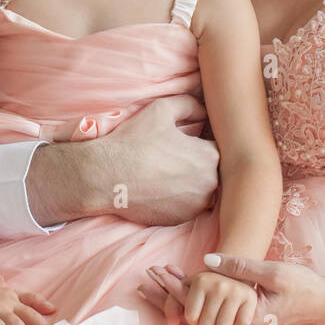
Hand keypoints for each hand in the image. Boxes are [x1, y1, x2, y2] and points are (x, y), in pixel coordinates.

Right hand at [97, 94, 219, 225]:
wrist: (106, 177)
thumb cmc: (133, 142)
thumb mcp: (161, 109)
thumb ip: (190, 104)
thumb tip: (204, 110)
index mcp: (209, 156)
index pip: (219, 147)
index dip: (204, 142)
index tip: (188, 142)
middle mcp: (210, 184)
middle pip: (214, 171)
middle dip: (199, 163)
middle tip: (176, 158)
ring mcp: (196, 205)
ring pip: (204, 190)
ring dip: (193, 183)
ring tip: (169, 173)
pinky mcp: (181, 219)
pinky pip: (189, 206)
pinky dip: (180, 199)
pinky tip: (162, 188)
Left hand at [138, 254, 324, 324]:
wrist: (322, 301)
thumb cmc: (301, 285)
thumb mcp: (272, 271)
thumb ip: (240, 267)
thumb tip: (207, 260)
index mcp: (244, 318)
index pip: (200, 307)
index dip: (175, 289)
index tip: (155, 274)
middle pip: (194, 314)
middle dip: (171, 295)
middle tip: (147, 276)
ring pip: (202, 315)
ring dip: (182, 298)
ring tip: (157, 280)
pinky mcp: (243, 322)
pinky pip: (213, 312)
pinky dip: (198, 300)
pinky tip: (185, 286)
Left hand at [180, 270, 257, 324]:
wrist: (241, 276)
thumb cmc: (210, 287)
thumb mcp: (191, 287)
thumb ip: (174, 291)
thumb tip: (161, 294)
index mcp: (200, 280)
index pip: (190, 317)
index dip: (193, 320)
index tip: (197, 312)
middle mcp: (218, 284)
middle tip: (211, 316)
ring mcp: (236, 291)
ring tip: (221, 319)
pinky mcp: (250, 299)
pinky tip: (233, 321)